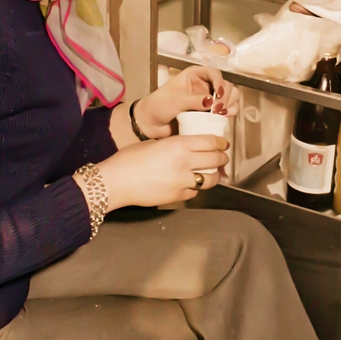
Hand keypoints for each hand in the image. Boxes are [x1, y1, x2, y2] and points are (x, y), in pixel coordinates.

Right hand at [97, 135, 229, 209]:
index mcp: (179, 145)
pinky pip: (194, 192)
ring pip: (210, 180)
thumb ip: (174, 146)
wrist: (116, 182)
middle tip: (222, 157)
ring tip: (212, 174)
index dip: (221, 143)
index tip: (224, 144)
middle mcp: (185, 163)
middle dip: (222, 158)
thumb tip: (186, 149)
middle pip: (215, 160)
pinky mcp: (178, 197)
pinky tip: (190, 185)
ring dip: (213, 176)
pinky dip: (194, 188)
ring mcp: (183, 182)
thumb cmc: (129, 158)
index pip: (211, 142)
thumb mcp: (154, 143)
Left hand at [137, 65, 237, 132]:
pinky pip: (226, 110)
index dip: (220, 82)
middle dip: (226, 96)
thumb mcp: (176, 100)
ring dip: (229, 105)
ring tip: (219, 113)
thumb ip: (195, 101)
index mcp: (195, 75)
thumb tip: (212, 101)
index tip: (218, 94)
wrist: (152, 123)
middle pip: (227, 85)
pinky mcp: (210, 112)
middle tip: (217, 108)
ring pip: (230, 98)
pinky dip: (228, 113)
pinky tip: (221, 117)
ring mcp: (209, 99)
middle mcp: (205, 85)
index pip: (214, 73)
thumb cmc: (159, 105)